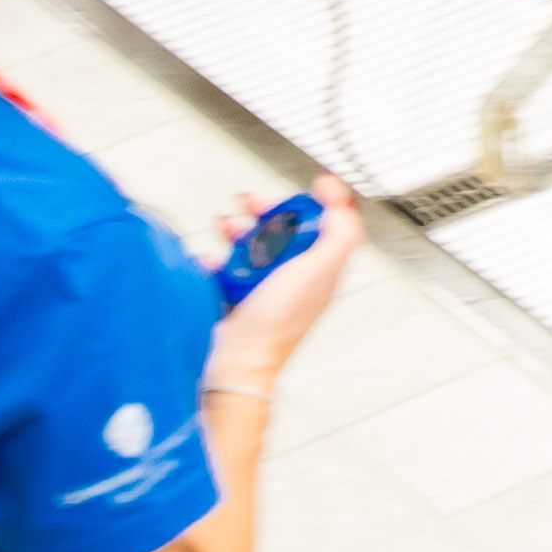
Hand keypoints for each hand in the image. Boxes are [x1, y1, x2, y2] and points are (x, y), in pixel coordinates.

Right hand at [197, 174, 360, 389]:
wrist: (236, 363)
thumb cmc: (276, 323)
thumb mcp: (320, 269)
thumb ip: (340, 232)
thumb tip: (339, 197)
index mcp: (321, 270)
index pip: (327, 227)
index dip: (317, 204)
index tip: (306, 188)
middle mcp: (295, 278)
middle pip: (286, 232)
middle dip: (267, 211)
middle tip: (252, 202)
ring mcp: (266, 289)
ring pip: (253, 247)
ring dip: (238, 231)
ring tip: (226, 226)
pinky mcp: (239, 300)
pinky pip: (226, 271)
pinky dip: (216, 260)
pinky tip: (211, 258)